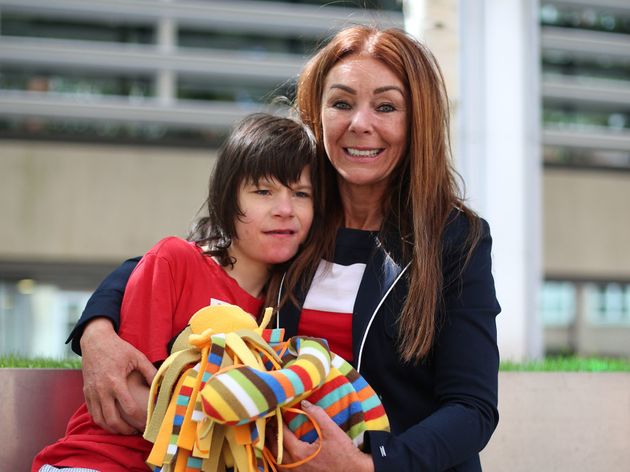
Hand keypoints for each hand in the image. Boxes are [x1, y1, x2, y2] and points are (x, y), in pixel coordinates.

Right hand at [80, 318, 156, 433]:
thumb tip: (162, 385)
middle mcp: (102, 389)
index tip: (147, 423)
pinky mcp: (86, 393)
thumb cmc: (118, 348)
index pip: (129, 408)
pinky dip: (101, 422)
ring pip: (100, 420)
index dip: (139, 418)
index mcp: (116, 381)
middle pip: (112, 420)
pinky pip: (92, 414)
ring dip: (112, 429)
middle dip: (125, 430)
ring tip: (125, 430)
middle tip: (136, 431)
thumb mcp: (137, 357)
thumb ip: (150, 372)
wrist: (95, 341)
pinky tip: (112, 422)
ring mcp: (92, 392)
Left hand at [271, 400, 374, 471]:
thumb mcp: (331, 430)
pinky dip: (277, 461)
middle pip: (274, 449)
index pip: (281, 435)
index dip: (276, 422)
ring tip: (268, 437)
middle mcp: (294, 466)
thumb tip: (304, 403)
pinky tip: (278, 454)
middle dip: (269, 435)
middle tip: (267, 422)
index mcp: (300, 453)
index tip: (274, 412)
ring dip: (270, 449)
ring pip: (276, 462)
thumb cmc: (343, 453)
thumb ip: (317, 414)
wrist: (354, 471)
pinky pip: (282, 470)